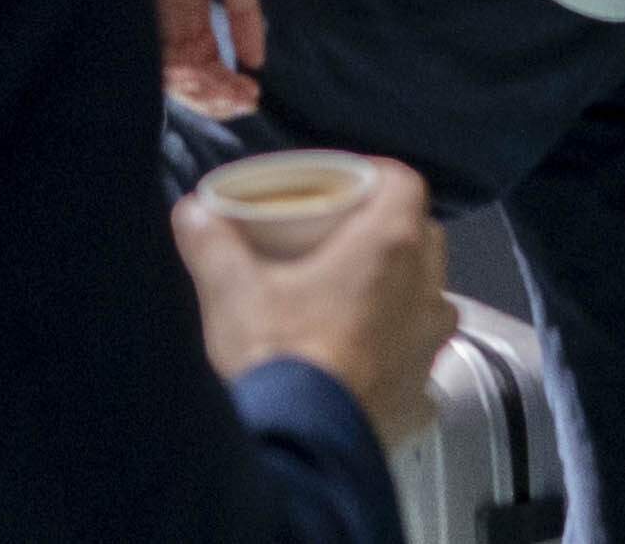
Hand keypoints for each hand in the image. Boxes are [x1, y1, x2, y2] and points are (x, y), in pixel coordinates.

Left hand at [133, 0, 264, 115]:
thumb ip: (245, 17)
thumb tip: (257, 62)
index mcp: (191, 13)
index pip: (207, 61)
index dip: (228, 84)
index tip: (253, 95)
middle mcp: (170, 22)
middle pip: (190, 75)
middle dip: (217, 95)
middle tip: (242, 100)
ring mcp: (153, 17)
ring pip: (174, 73)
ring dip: (204, 89)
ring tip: (229, 92)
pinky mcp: (140, 9)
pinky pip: (158, 54)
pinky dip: (183, 73)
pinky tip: (207, 78)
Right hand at [170, 165, 444, 445]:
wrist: (301, 448)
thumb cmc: (277, 354)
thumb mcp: (229, 289)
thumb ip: (209, 239)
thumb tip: (193, 210)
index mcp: (389, 248)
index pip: (405, 184)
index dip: (377, 176)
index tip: (344, 185)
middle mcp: (425, 294)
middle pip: (424, 239)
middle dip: (390, 232)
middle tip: (342, 239)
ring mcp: (428, 350)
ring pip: (431, 302)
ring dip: (403, 294)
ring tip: (357, 300)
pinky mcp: (421, 398)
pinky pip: (419, 363)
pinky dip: (398, 357)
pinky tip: (365, 364)